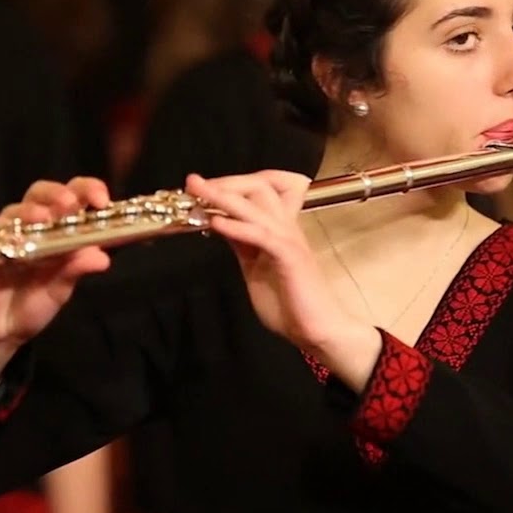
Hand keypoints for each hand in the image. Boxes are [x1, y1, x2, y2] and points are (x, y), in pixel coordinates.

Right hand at [0, 177, 111, 351]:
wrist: (2, 332)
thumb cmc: (33, 303)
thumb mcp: (61, 289)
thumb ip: (76, 270)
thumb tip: (102, 258)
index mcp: (58, 228)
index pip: (73, 196)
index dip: (87, 190)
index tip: (102, 200)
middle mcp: (32, 226)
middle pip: (40, 193)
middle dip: (57, 192)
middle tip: (70, 202)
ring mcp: (7, 235)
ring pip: (15, 210)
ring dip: (31, 210)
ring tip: (44, 217)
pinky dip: (8, 236)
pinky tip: (18, 241)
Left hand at [185, 170, 362, 352]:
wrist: (318, 330)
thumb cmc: (291, 304)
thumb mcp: (255, 268)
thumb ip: (242, 245)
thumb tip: (220, 225)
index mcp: (279, 229)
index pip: (259, 191)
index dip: (229, 185)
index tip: (199, 187)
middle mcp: (286, 227)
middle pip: (259, 187)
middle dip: (225, 182)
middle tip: (194, 182)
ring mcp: (289, 240)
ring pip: (257, 205)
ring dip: (224, 196)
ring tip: (198, 190)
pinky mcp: (290, 256)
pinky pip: (262, 235)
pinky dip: (237, 226)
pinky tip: (217, 223)